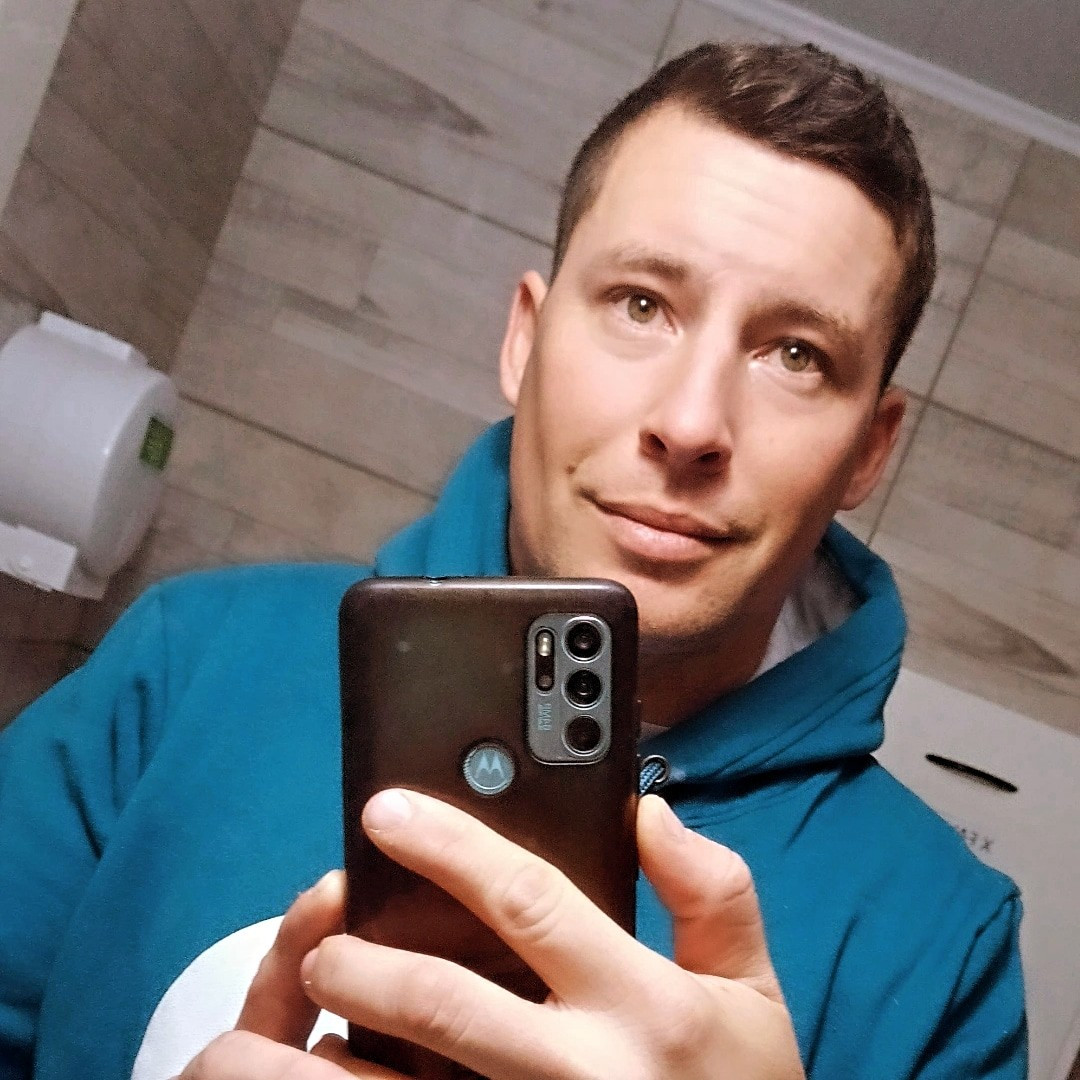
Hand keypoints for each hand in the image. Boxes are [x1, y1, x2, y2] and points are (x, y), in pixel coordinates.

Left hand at [182, 791, 803, 1078]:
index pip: (528, 899)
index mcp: (641, 1001)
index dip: (449, 845)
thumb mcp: (753, 995)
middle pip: (445, 1000)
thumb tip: (650, 813)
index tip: (384, 810)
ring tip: (292, 1023)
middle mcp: (582, 1070)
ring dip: (332, 1055)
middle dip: (367, 960)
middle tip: (325, 937)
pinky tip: (345, 1077)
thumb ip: (715, 892)